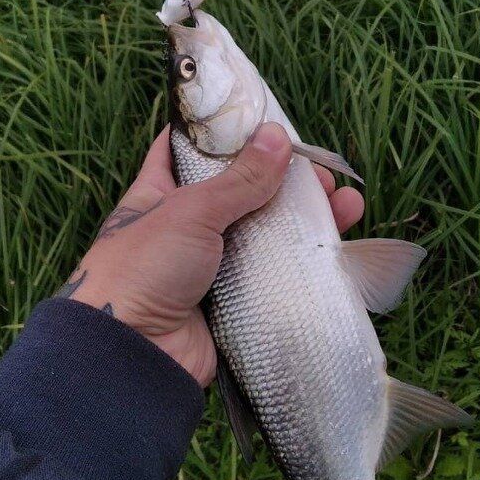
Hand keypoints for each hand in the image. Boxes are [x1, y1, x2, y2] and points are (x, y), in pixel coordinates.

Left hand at [58, 122, 364, 386]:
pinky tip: (338, 248)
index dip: (226, 136)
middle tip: (322, 175)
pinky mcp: (236, 302)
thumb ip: (238, 180)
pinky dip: (304, 263)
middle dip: (285, 181)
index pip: (189, 153)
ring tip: (347, 205)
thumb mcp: (190, 212)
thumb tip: (278, 137)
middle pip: (244, 194)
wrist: (133, 356)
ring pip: (267, 236)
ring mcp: (214, 267)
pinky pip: (275, 277)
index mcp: (161, 195)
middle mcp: (187, 228)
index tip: (264, 123)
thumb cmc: (145, 269)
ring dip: (307, 221)